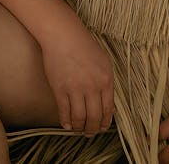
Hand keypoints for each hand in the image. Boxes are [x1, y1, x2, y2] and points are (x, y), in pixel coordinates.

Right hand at [38, 18, 113, 137]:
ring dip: (79, 128)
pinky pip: (64, 112)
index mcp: (106, 80)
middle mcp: (92, 87)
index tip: (102, 128)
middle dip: (92, 129)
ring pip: (79, 118)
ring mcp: (76, 89)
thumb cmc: (84, 46)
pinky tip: (67, 125)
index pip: (108, 109)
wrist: (64, 36)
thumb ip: (106, 82)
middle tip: (89, 133)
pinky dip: (66, 122)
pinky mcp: (60, 90)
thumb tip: (106, 102)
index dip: (104, 122)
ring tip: (78, 130)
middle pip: (94, 117)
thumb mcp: (103, 62)